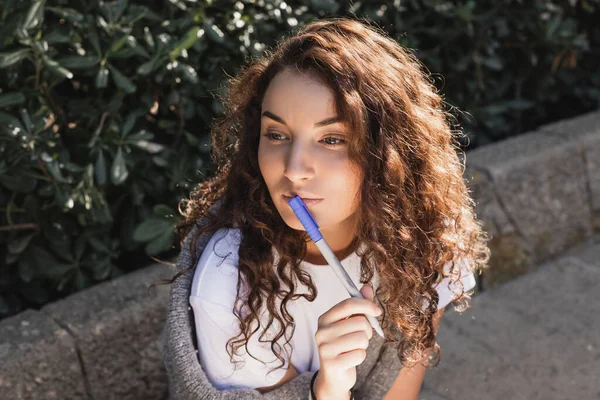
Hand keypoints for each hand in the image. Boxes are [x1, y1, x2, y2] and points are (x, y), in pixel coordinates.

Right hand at [313, 284, 380, 398]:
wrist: (334, 377)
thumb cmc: (344, 346)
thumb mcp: (350, 325)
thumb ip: (359, 306)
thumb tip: (367, 287)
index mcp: (325, 318)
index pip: (348, 304)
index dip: (366, 305)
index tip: (377, 311)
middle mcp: (321, 332)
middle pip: (359, 322)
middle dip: (367, 330)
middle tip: (361, 337)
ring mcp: (324, 348)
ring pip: (361, 338)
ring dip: (364, 345)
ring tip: (354, 348)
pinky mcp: (331, 364)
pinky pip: (359, 354)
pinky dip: (360, 357)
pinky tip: (351, 360)